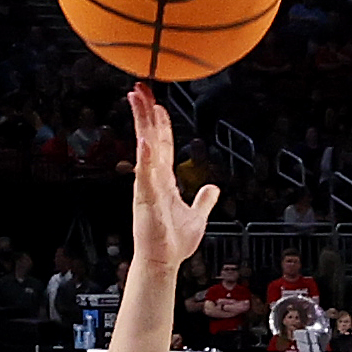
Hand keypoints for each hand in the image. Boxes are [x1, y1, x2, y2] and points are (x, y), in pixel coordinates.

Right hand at [122, 87, 220, 273]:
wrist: (163, 262)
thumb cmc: (174, 243)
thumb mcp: (197, 216)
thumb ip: (204, 200)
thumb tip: (213, 188)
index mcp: (164, 180)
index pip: (162, 144)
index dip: (161, 123)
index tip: (158, 103)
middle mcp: (153, 178)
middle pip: (150, 137)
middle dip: (146, 112)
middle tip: (140, 89)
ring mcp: (147, 187)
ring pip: (145, 148)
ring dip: (142, 123)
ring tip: (138, 101)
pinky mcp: (146, 200)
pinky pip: (146, 176)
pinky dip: (145, 159)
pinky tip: (145, 142)